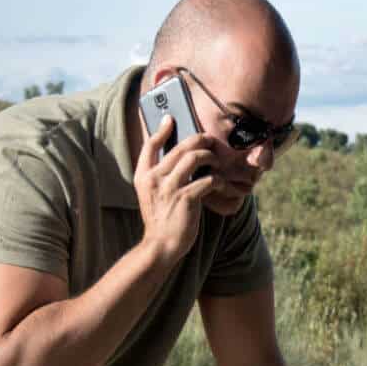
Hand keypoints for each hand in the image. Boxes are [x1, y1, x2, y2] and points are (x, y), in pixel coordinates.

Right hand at [134, 114, 216, 263]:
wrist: (161, 245)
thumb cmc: (161, 220)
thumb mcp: (152, 195)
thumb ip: (160, 177)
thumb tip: (178, 159)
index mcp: (143, 176)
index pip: (150, 145)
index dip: (161, 130)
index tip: (171, 119)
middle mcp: (154, 179)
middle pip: (180, 147)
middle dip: (199, 140)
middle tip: (210, 141)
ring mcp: (170, 188)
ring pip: (195, 158)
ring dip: (210, 158)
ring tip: (217, 164)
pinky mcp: (186, 199)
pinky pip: (208, 180)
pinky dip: (219, 180)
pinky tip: (223, 184)